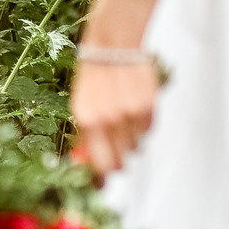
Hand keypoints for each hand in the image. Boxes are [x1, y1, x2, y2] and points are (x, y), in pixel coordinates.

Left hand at [69, 52, 158, 176]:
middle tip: (116, 152)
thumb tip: (86, 164)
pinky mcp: (148, 107)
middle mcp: (107, 121)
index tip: (103, 183)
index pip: (97, 165)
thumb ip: (85, 137)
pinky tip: (134, 108)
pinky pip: (148, 131)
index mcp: (86, 121)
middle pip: (119, 163)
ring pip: (136, 147)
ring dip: (130, 140)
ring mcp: (129, 115)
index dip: (101, 178)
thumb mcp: (80, 106)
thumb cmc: (93, 76)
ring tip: (123, 118)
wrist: (113, 45)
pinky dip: (142, 125)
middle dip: (118, 162)